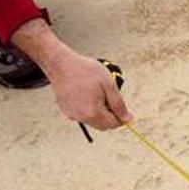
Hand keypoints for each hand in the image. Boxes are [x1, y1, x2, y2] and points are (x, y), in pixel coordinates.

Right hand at [11, 19, 132, 130]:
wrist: (61, 63)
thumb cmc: (85, 71)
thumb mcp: (109, 85)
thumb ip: (119, 105)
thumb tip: (127, 119)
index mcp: (93, 113)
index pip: (113, 124)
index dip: (121, 117)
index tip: (122, 107)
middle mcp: (81, 118)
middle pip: (103, 126)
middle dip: (110, 116)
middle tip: (109, 97)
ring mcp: (72, 115)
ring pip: (92, 121)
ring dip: (99, 112)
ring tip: (97, 92)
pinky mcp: (66, 110)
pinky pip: (82, 115)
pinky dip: (88, 109)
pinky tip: (86, 93)